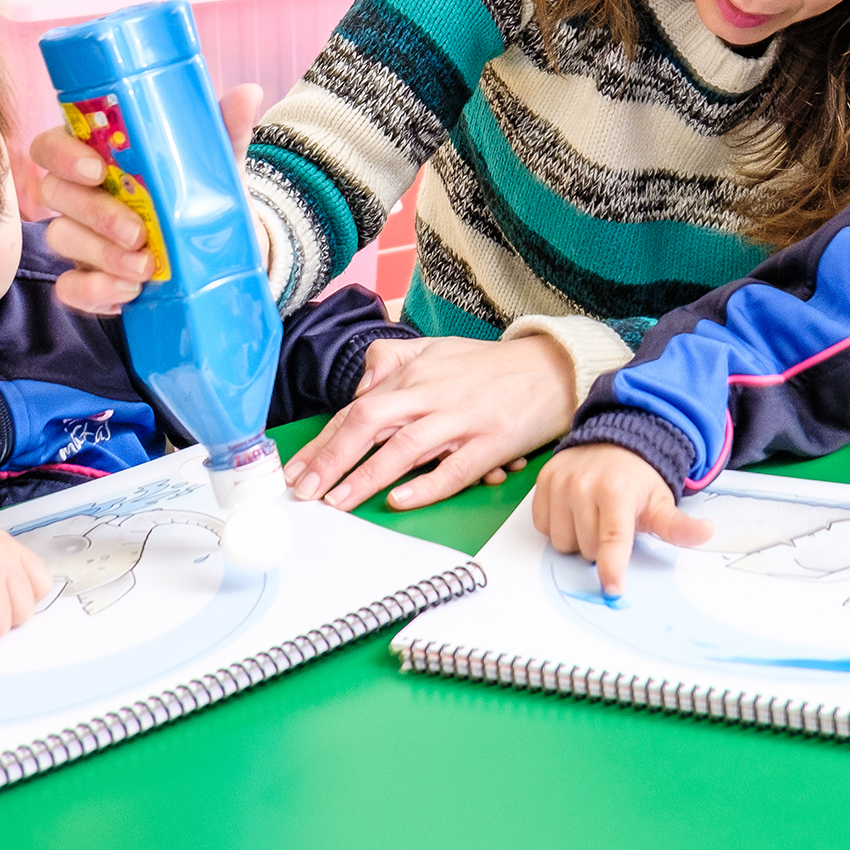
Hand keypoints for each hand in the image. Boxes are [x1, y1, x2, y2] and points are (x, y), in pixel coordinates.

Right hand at [34, 83, 263, 314]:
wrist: (217, 246)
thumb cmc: (198, 190)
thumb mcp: (214, 161)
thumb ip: (224, 128)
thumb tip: (248, 94)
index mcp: (95, 153)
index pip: (51, 145)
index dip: (63, 155)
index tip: (98, 169)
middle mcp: (78, 193)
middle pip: (54, 194)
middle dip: (95, 214)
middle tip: (138, 231)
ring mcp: (79, 236)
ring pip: (62, 239)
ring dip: (103, 256)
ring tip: (146, 267)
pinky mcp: (88, 277)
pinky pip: (71, 288)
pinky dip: (96, 291)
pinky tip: (129, 293)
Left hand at [284, 333, 575, 510]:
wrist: (552, 369)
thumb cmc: (491, 366)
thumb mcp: (435, 348)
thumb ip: (391, 360)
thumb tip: (360, 387)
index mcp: (414, 375)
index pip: (357, 409)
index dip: (323, 441)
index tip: (296, 470)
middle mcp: (431, 395)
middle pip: (371, 424)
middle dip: (332, 458)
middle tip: (304, 490)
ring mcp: (461, 420)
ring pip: (405, 448)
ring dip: (367, 476)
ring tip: (337, 502)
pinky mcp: (490, 443)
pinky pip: (454, 468)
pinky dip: (427, 485)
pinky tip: (401, 500)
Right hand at [532, 444, 712, 596]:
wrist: (612, 442)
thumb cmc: (637, 480)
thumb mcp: (661, 501)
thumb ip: (678, 526)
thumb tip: (707, 532)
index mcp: (617, 492)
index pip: (613, 538)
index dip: (612, 567)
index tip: (613, 589)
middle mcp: (584, 485)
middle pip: (587, 549)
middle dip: (599, 548)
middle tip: (610, 525)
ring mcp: (560, 483)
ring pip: (562, 542)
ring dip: (577, 539)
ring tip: (591, 517)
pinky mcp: (542, 482)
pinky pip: (543, 527)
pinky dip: (558, 526)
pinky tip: (573, 510)